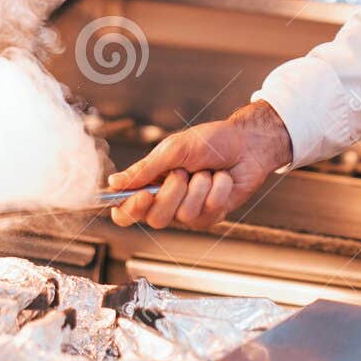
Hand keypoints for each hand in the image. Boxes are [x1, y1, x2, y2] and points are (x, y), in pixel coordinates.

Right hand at [107, 101, 294, 230]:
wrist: (246, 143)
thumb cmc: (210, 141)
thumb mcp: (173, 149)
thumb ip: (144, 169)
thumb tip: (114, 183)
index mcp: (151, 184)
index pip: (126, 211)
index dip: (128, 210)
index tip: (143, 195)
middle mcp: (167, 202)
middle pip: (155, 219)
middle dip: (172, 193)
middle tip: (184, 172)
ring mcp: (190, 212)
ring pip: (184, 215)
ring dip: (199, 186)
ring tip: (207, 172)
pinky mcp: (212, 215)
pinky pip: (209, 210)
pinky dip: (218, 188)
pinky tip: (222, 178)